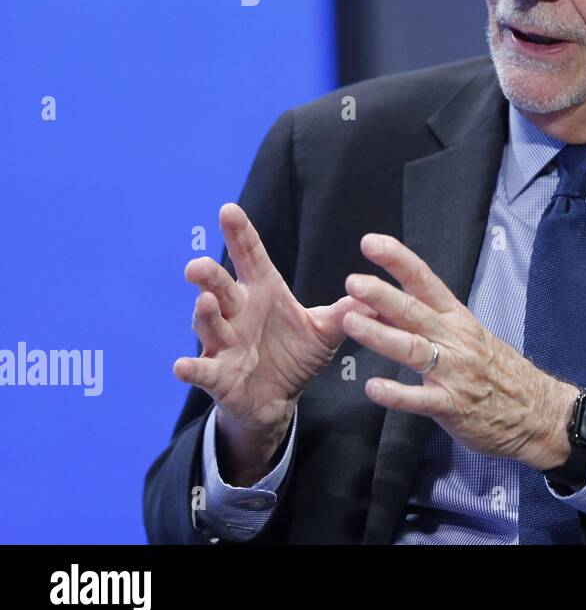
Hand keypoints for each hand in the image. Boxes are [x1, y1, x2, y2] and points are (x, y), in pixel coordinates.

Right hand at [174, 203, 374, 479]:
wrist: (277, 399)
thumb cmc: (296, 354)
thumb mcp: (326, 330)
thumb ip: (348, 311)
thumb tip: (379, 292)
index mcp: (263, 293)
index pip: (250, 257)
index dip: (240, 234)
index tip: (229, 210)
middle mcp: (237, 312)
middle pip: (220, 287)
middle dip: (209, 275)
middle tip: (199, 264)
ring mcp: (224, 342)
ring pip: (208, 322)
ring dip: (202, 313)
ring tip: (204, 302)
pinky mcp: (217, 374)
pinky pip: (201, 370)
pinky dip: (192, 368)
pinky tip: (182, 366)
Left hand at [341, 233, 576, 471]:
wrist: (537, 411)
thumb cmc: (497, 370)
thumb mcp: (468, 336)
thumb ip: (428, 322)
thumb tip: (381, 305)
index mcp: (457, 318)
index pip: (425, 281)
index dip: (398, 261)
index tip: (371, 243)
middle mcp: (456, 339)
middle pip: (416, 312)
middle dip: (383, 295)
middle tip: (353, 282)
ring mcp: (455, 372)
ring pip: (415, 350)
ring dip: (381, 336)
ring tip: (351, 323)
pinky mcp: (454, 406)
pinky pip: (421, 401)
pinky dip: (397, 394)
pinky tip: (373, 388)